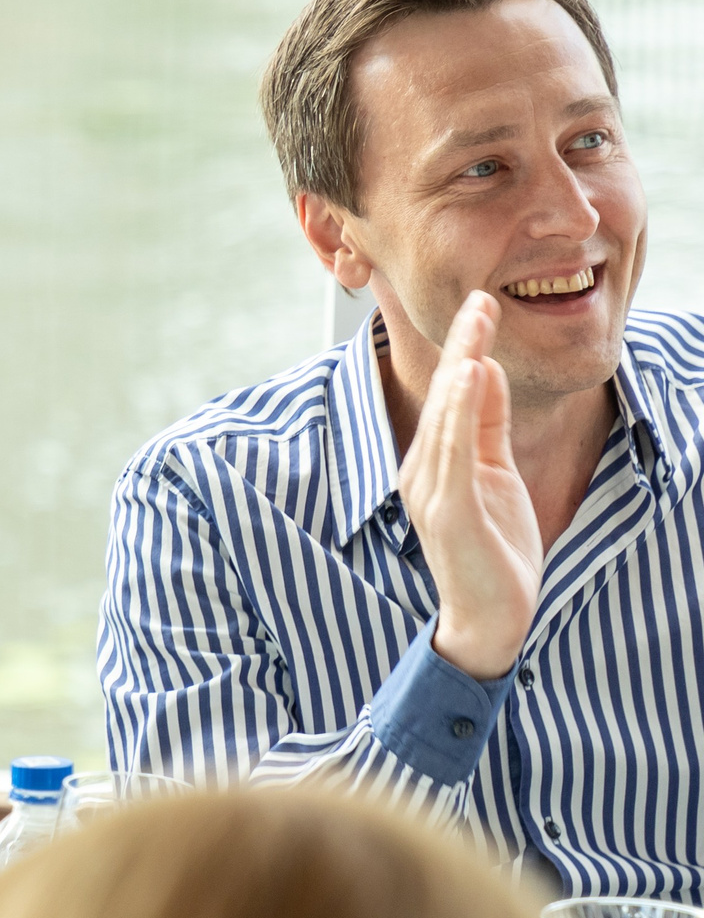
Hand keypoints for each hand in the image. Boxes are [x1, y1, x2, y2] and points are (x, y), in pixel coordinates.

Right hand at [400, 290, 540, 679]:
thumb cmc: (494, 552)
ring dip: (462, 366)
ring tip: (477, 323)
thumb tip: (485, 370)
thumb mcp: (496, 473)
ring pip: (447, 418)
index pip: (451, 396)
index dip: (466, 350)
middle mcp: (421, 472)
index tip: (482, 306)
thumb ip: (487, 426)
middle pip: (444, 398)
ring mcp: (431, 492)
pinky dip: (459, 412)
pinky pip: (454, 453)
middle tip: (480, 298)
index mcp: (432, 463)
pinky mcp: (448, 511)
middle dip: (463, 345)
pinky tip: (470, 376)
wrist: (490, 618)